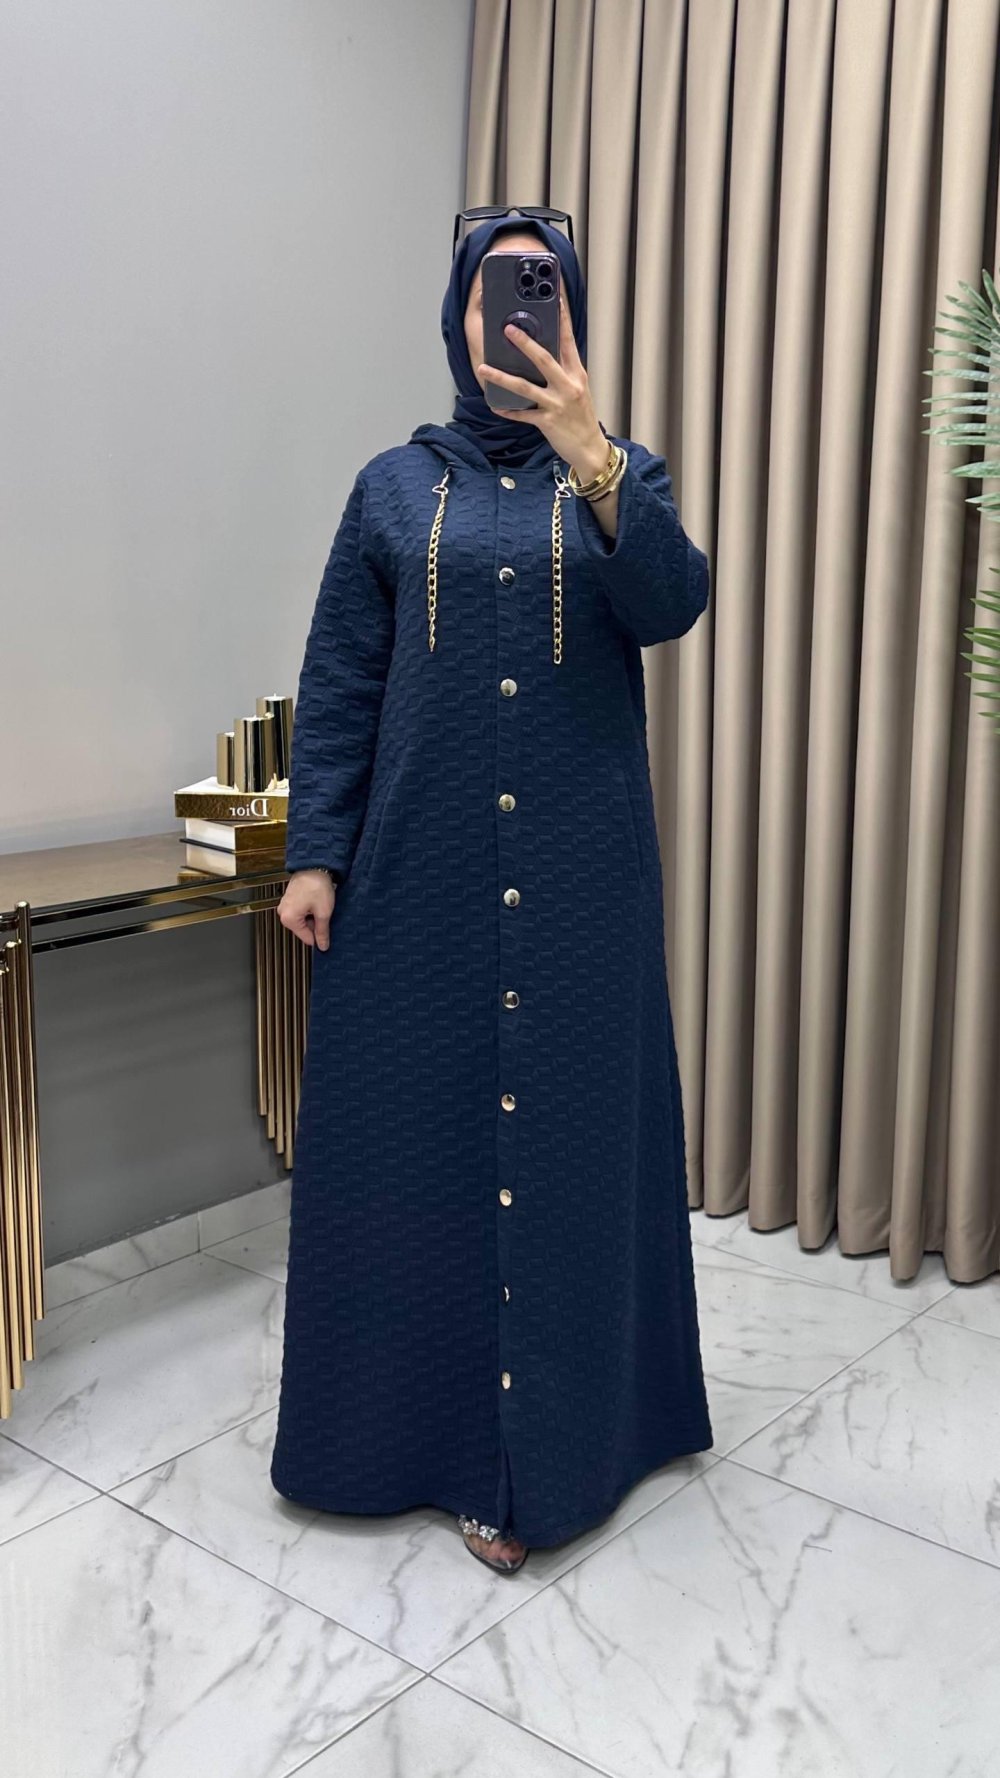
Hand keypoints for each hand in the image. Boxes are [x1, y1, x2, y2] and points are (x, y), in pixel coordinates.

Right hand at [278, 869, 335, 949]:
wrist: (314, 865)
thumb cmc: (317, 886)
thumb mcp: (323, 912)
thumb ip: (322, 932)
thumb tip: (323, 946)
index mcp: (289, 919)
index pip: (307, 938)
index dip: (320, 937)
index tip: (329, 931)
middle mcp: (283, 913)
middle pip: (304, 929)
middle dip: (316, 925)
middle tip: (326, 914)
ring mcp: (285, 905)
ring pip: (303, 920)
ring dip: (314, 917)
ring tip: (322, 906)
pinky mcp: (290, 899)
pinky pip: (301, 912)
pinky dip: (310, 910)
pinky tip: (317, 902)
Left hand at [478, 294, 608, 477]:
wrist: (590, 449)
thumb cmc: (582, 418)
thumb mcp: (578, 390)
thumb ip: (564, 372)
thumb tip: (543, 355)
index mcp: (577, 374)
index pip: (568, 341)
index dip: (562, 319)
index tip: (555, 298)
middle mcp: (568, 386)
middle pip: (544, 359)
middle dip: (525, 343)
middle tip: (508, 329)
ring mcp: (557, 404)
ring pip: (525, 387)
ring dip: (502, 377)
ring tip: (484, 368)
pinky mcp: (547, 422)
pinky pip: (522, 415)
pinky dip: (508, 411)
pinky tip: (495, 406)